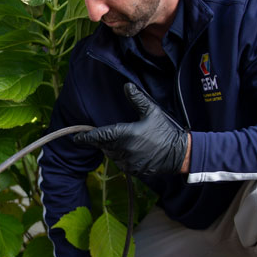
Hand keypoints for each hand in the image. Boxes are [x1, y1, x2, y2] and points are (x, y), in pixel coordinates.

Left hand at [74, 83, 188, 175]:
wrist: (179, 154)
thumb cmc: (165, 131)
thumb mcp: (152, 112)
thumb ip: (137, 99)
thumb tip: (127, 86)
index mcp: (126, 134)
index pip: (100, 136)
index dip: (86, 137)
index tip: (76, 138)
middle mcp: (125, 150)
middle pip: (104, 146)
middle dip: (101, 141)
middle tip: (101, 136)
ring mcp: (129, 162)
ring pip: (111, 155)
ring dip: (111, 149)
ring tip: (122, 142)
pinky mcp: (133, 170)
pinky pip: (121, 163)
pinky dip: (120, 157)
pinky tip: (129, 151)